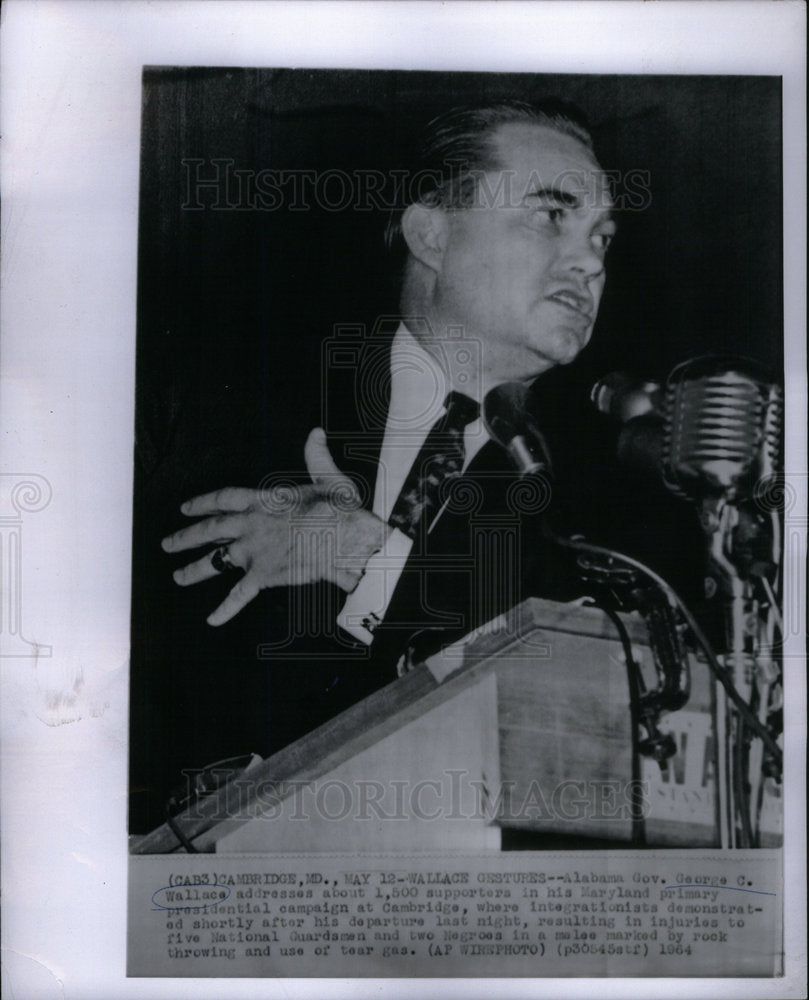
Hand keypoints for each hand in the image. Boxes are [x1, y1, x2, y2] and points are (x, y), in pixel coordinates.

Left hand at [162, 428, 390, 625]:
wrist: (345, 540)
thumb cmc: (339, 510)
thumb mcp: (327, 478)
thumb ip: (316, 457)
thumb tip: (316, 434)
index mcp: (263, 501)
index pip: (223, 499)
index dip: (202, 503)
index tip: (185, 508)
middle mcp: (250, 525)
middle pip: (210, 530)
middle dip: (185, 536)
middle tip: (167, 543)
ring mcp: (253, 552)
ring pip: (215, 561)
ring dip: (194, 570)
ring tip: (178, 576)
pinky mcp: (263, 575)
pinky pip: (239, 595)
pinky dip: (225, 609)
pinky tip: (211, 619)